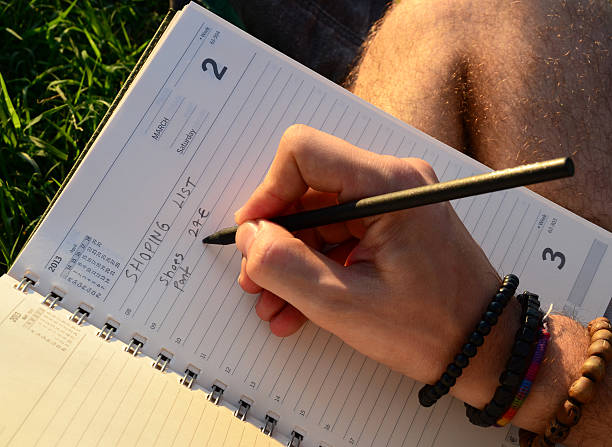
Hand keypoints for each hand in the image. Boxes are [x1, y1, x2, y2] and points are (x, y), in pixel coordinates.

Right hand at [234, 124, 517, 402]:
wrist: (485, 347)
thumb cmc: (432, 329)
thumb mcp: (344, 305)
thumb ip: (285, 266)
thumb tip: (250, 236)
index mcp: (388, 187)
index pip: (303, 153)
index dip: (268, 191)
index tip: (252, 234)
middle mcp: (392, 182)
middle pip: (308, 188)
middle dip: (276, 237)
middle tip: (255, 280)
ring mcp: (393, 203)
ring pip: (319, 215)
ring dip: (291, 259)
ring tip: (273, 305)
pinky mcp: (392, 223)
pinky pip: (339, 234)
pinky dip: (315, 265)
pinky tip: (298, 305)